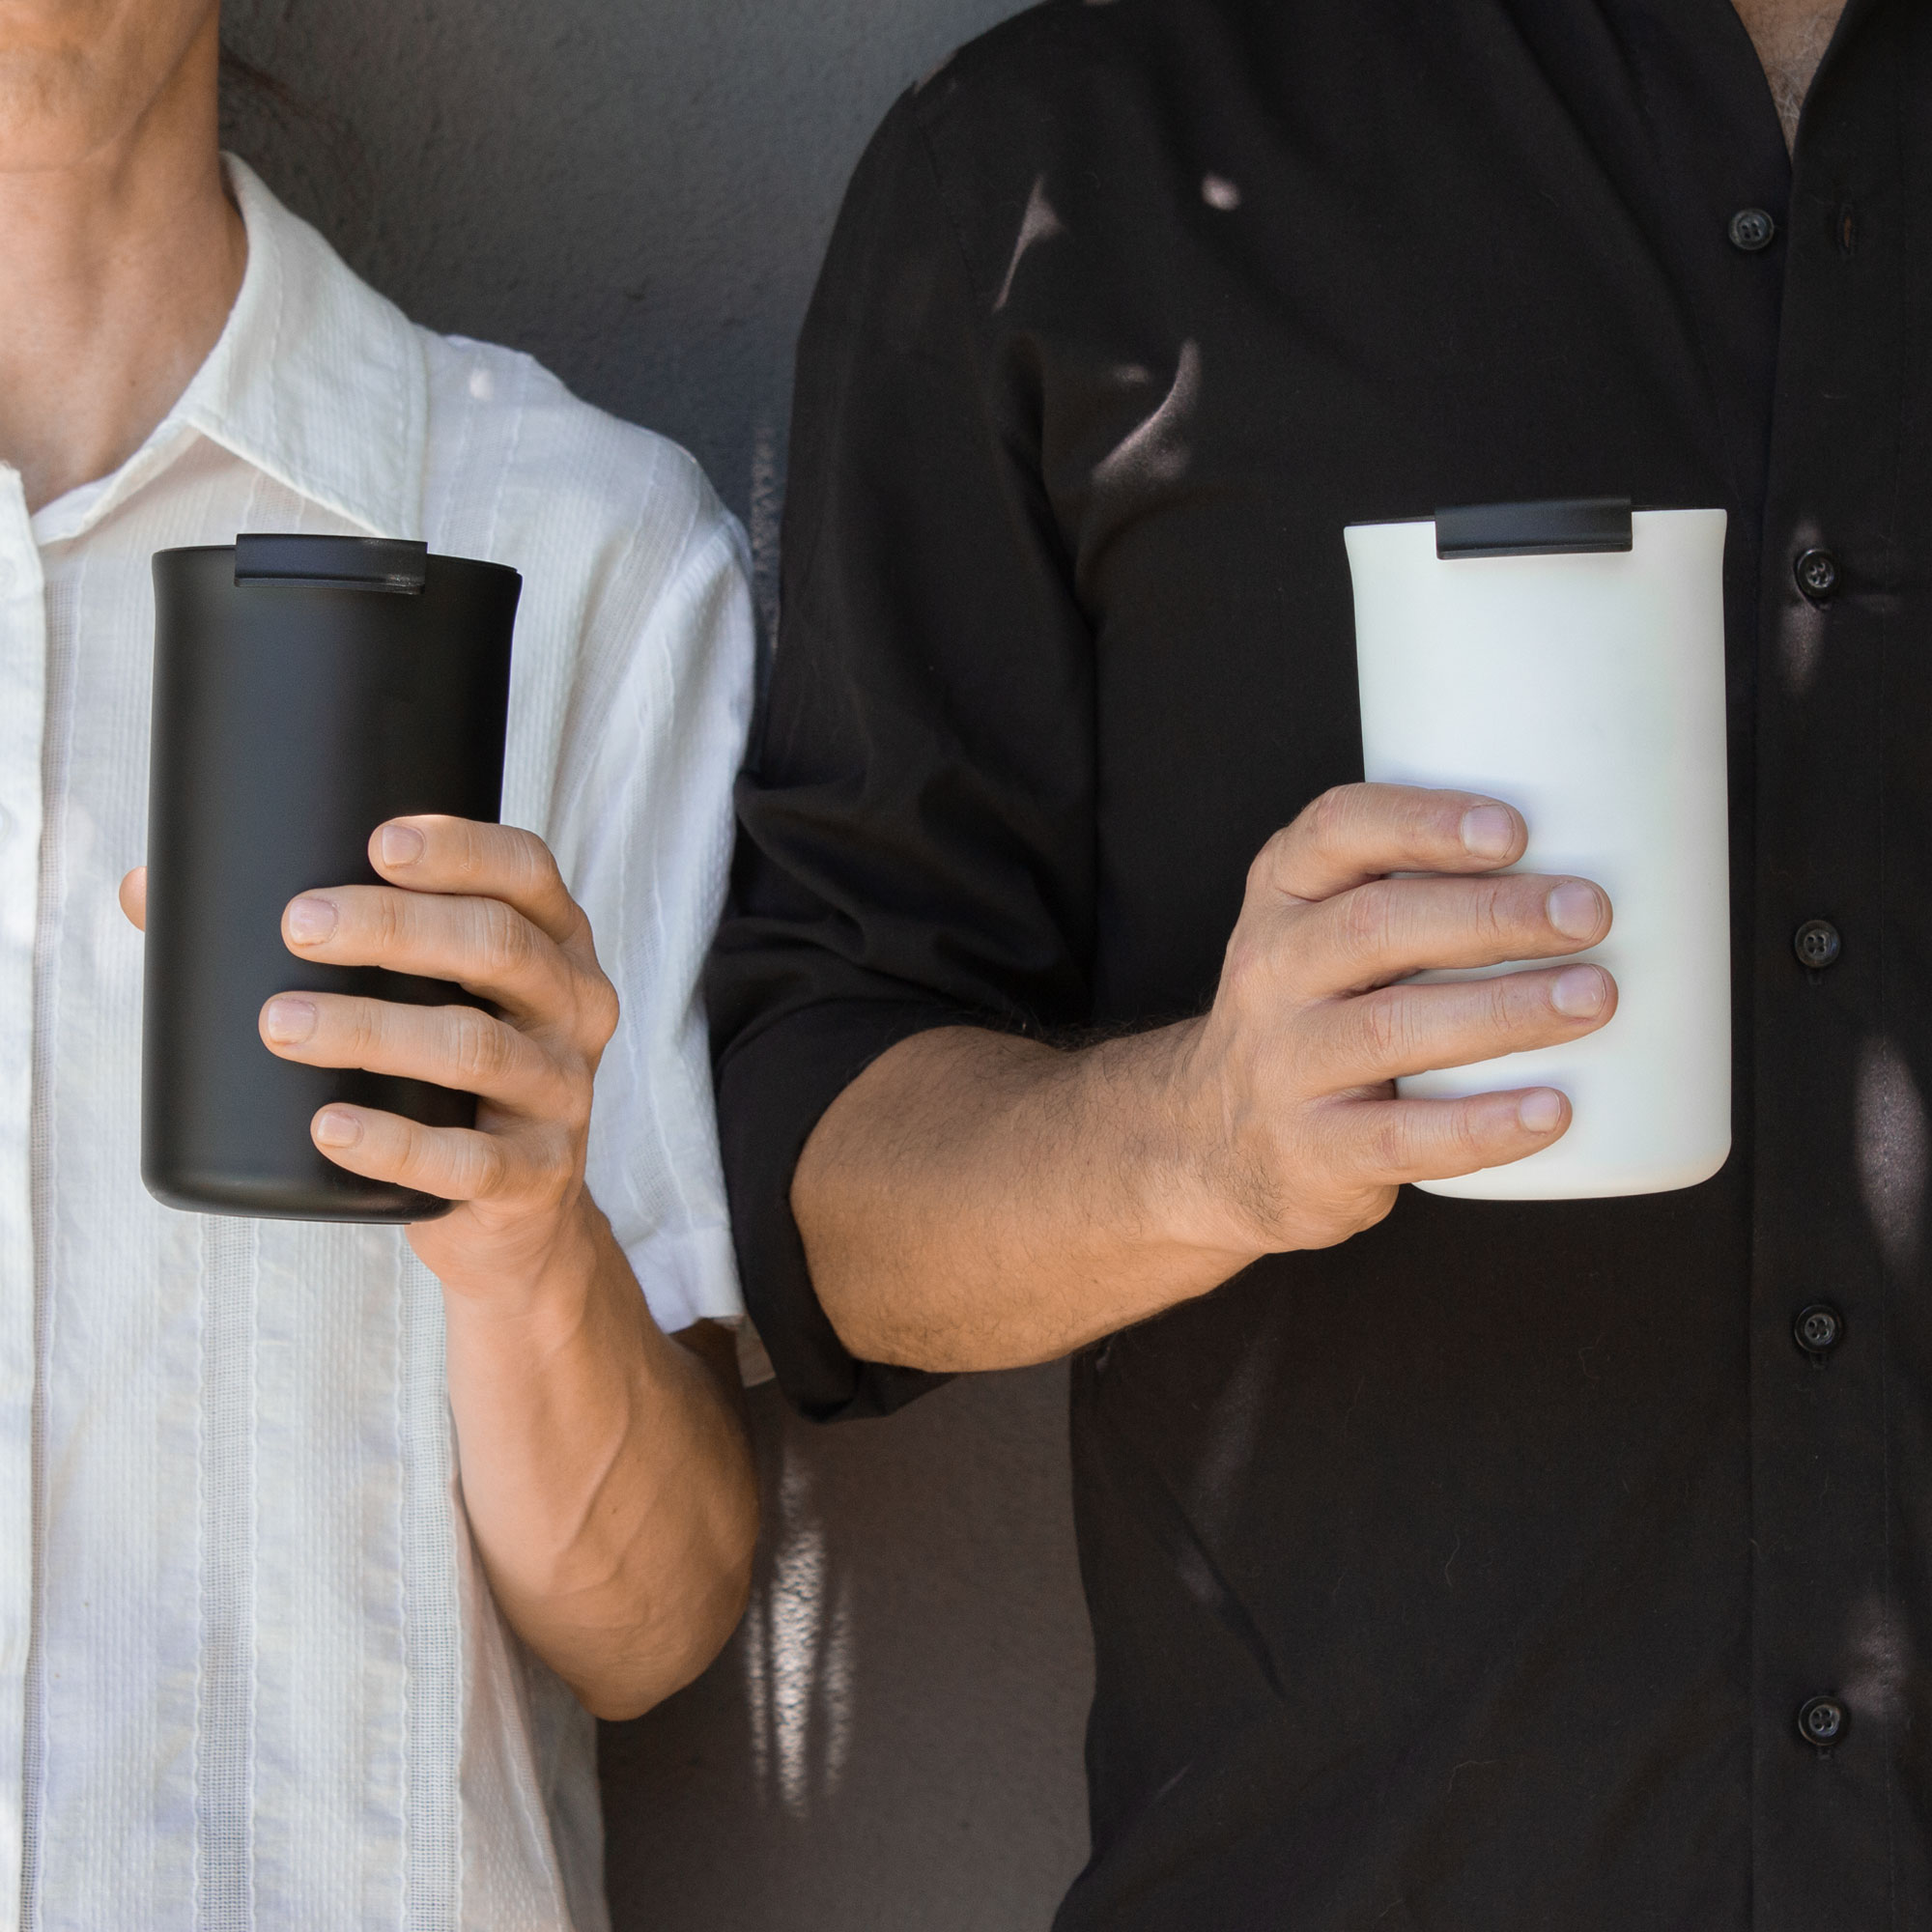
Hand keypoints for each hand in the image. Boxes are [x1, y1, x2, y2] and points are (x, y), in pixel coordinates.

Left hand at [125, 816, 621, 1308]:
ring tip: (281, 1024)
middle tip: (298, 927)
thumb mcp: (418, 1005)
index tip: (375, 842)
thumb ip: (315, 946)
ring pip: (480, 1049)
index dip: (461, 848)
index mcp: (554, 945)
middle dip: (396, 928)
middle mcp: (575, 1008)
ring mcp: (564, 1095)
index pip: (526, 871)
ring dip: (374, 1029)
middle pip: (500, 945)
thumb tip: (145, 889)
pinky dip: (395, 1144)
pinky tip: (327, 1127)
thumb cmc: (443, 1087)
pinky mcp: (538, 1178)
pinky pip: (472, 1161)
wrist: (515, 1224)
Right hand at [1166, 781, 1615, 1254]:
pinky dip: (1481, 1125)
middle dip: (1492, 915)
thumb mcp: (1322, 934)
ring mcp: (1283, 1064)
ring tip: (1595, 997)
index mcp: (1284, 895)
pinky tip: (1549, 1111)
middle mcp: (1271, 970)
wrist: (1212, 1144)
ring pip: (1391, 1028)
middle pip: (1375, 926)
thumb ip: (1415, 892)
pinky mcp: (1310, 1151)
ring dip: (1504, 1010)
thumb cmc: (1315, 1017)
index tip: (1515, 830)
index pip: (1336, 832)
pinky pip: (1400, 1137)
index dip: (1423, 823)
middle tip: (1590, 912)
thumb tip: (1602, 857)